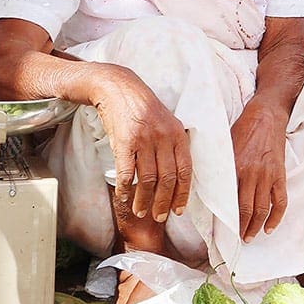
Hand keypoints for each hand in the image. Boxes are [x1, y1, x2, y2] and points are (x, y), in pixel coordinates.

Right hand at [93, 65, 191, 222]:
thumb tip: (178, 173)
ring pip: (147, 179)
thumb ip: (173, 144)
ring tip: (141, 211)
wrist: (118, 87)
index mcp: (177, 134)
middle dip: (163, 202)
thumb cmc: (142, 107)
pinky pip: (126, 172)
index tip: (179, 210)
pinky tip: (124, 197)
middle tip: (159, 217)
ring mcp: (144, 139)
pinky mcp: (125, 141)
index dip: (183, 193)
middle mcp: (164, 137)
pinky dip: (125, 188)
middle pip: (167, 179)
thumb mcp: (166, 121)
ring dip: (144, 200)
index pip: (185, 170)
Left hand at [231, 96, 288, 241]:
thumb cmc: (242, 129)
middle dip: (241, 228)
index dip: (225, 219)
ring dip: (256, 226)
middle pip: (246, 209)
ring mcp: (268, 175)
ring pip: (263, 209)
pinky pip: (280, 200)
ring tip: (250, 237)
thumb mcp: (224, 146)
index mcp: (234, 167)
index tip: (219, 231)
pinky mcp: (280, 174)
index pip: (228, 200)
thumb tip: (208, 187)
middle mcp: (251, 173)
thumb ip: (219, 167)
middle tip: (236, 240)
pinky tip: (270, 228)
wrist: (266, 115)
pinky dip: (276, 217)